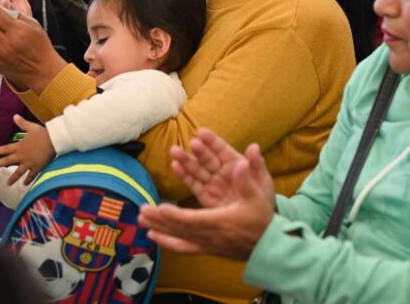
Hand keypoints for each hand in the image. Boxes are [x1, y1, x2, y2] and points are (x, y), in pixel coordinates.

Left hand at [0, 115, 55, 184]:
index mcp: (20, 146)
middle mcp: (22, 155)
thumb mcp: (31, 127)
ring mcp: (29, 163)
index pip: (5, 149)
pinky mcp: (36, 167)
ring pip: (18, 172)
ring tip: (7, 184)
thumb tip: (14, 116)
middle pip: (7, 161)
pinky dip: (28, 180)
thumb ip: (22, 123)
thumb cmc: (43, 133)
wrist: (53, 141)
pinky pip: (31, 175)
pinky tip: (24, 184)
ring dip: (12, 178)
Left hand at [139, 145, 274, 259]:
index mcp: (220, 222)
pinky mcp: (206, 248)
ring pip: (178, 237)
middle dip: (159, 219)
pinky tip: (154, 237)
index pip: (193, 219)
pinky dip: (167, 242)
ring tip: (141, 221)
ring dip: (158, 228)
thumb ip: (247, 179)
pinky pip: (182, 247)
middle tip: (141, 210)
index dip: (175, 215)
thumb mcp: (258, 196)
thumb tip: (241, 161)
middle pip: (179, 228)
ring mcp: (206, 244)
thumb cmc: (261, 219)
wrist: (268, 246)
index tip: (159, 208)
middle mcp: (210, 235)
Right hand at [170, 128, 274, 209]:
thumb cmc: (262, 197)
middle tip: (190, 143)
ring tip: (174, 151)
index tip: (201, 132)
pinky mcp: (205, 196)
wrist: (258, 223)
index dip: (212, 141)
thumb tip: (254, 146)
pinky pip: (193, 185)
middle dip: (198, 151)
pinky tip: (175, 166)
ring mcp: (212, 183)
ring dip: (186, 160)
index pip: (221, 150)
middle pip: (207, 158)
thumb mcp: (262, 181)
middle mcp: (221, 171)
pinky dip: (184, 176)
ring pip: (197, 169)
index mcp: (235, 164)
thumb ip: (256, 165)